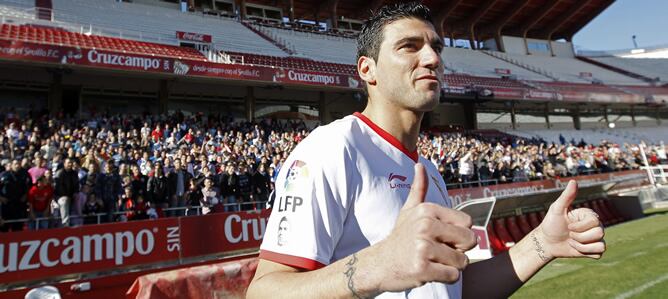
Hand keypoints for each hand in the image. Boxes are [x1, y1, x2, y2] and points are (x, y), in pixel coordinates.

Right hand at [374, 163, 476, 292]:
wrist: (380, 264)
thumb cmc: (400, 237)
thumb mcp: (408, 210)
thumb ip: (418, 188)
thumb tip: (419, 165)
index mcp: (427, 210)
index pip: (468, 223)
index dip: (459, 233)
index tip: (441, 237)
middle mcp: (425, 226)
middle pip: (469, 241)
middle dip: (459, 250)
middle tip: (438, 251)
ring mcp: (423, 248)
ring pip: (462, 261)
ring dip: (451, 266)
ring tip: (432, 261)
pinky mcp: (422, 268)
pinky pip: (453, 276)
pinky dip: (445, 277)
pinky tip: (430, 271)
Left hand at [536, 180, 605, 259]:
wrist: (547, 242)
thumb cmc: (551, 224)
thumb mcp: (557, 209)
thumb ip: (567, 196)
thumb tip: (574, 181)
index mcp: (589, 215)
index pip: (595, 221)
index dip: (579, 227)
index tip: (568, 226)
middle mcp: (596, 225)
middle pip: (599, 233)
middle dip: (579, 236)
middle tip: (569, 234)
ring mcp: (596, 238)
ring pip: (601, 245)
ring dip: (582, 246)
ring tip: (572, 241)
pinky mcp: (594, 250)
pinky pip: (599, 254)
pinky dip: (585, 253)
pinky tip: (576, 248)